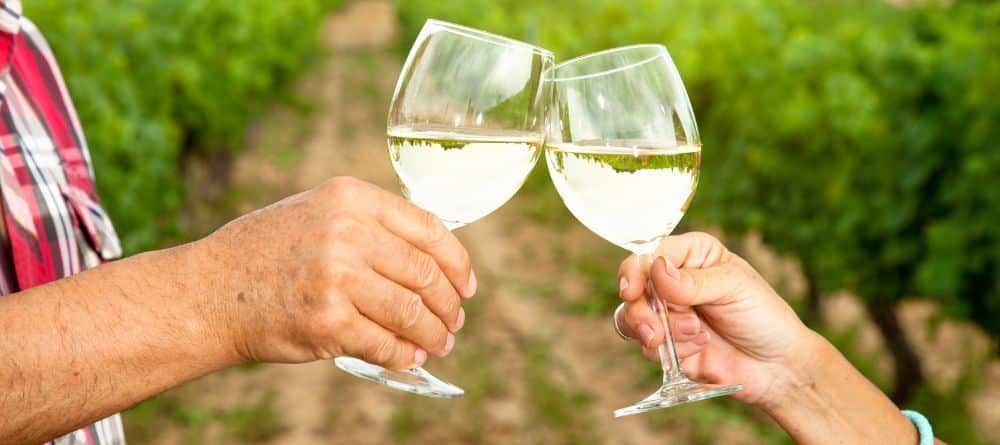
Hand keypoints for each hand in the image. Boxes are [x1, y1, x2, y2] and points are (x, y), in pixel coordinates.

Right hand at [198, 177, 474, 369]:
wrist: (209, 291)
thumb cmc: (266, 253)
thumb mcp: (318, 213)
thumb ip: (371, 226)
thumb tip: (434, 261)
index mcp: (352, 198)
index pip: (429, 229)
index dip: (457, 263)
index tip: (466, 285)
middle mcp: (348, 232)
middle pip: (425, 274)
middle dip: (448, 305)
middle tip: (454, 322)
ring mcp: (338, 277)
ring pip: (411, 312)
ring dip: (433, 334)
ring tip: (438, 344)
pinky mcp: (328, 321)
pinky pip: (384, 344)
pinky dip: (402, 356)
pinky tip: (408, 358)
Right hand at [616, 232, 816, 405]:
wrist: (778, 366)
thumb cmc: (764, 316)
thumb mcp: (735, 287)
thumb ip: (694, 281)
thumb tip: (657, 271)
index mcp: (691, 255)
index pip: (649, 254)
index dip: (635, 270)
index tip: (632, 290)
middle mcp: (673, 282)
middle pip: (632, 288)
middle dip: (641, 310)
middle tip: (654, 329)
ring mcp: (668, 315)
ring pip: (631, 318)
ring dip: (656, 330)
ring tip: (693, 334)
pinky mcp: (667, 346)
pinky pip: (647, 347)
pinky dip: (671, 351)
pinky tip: (700, 347)